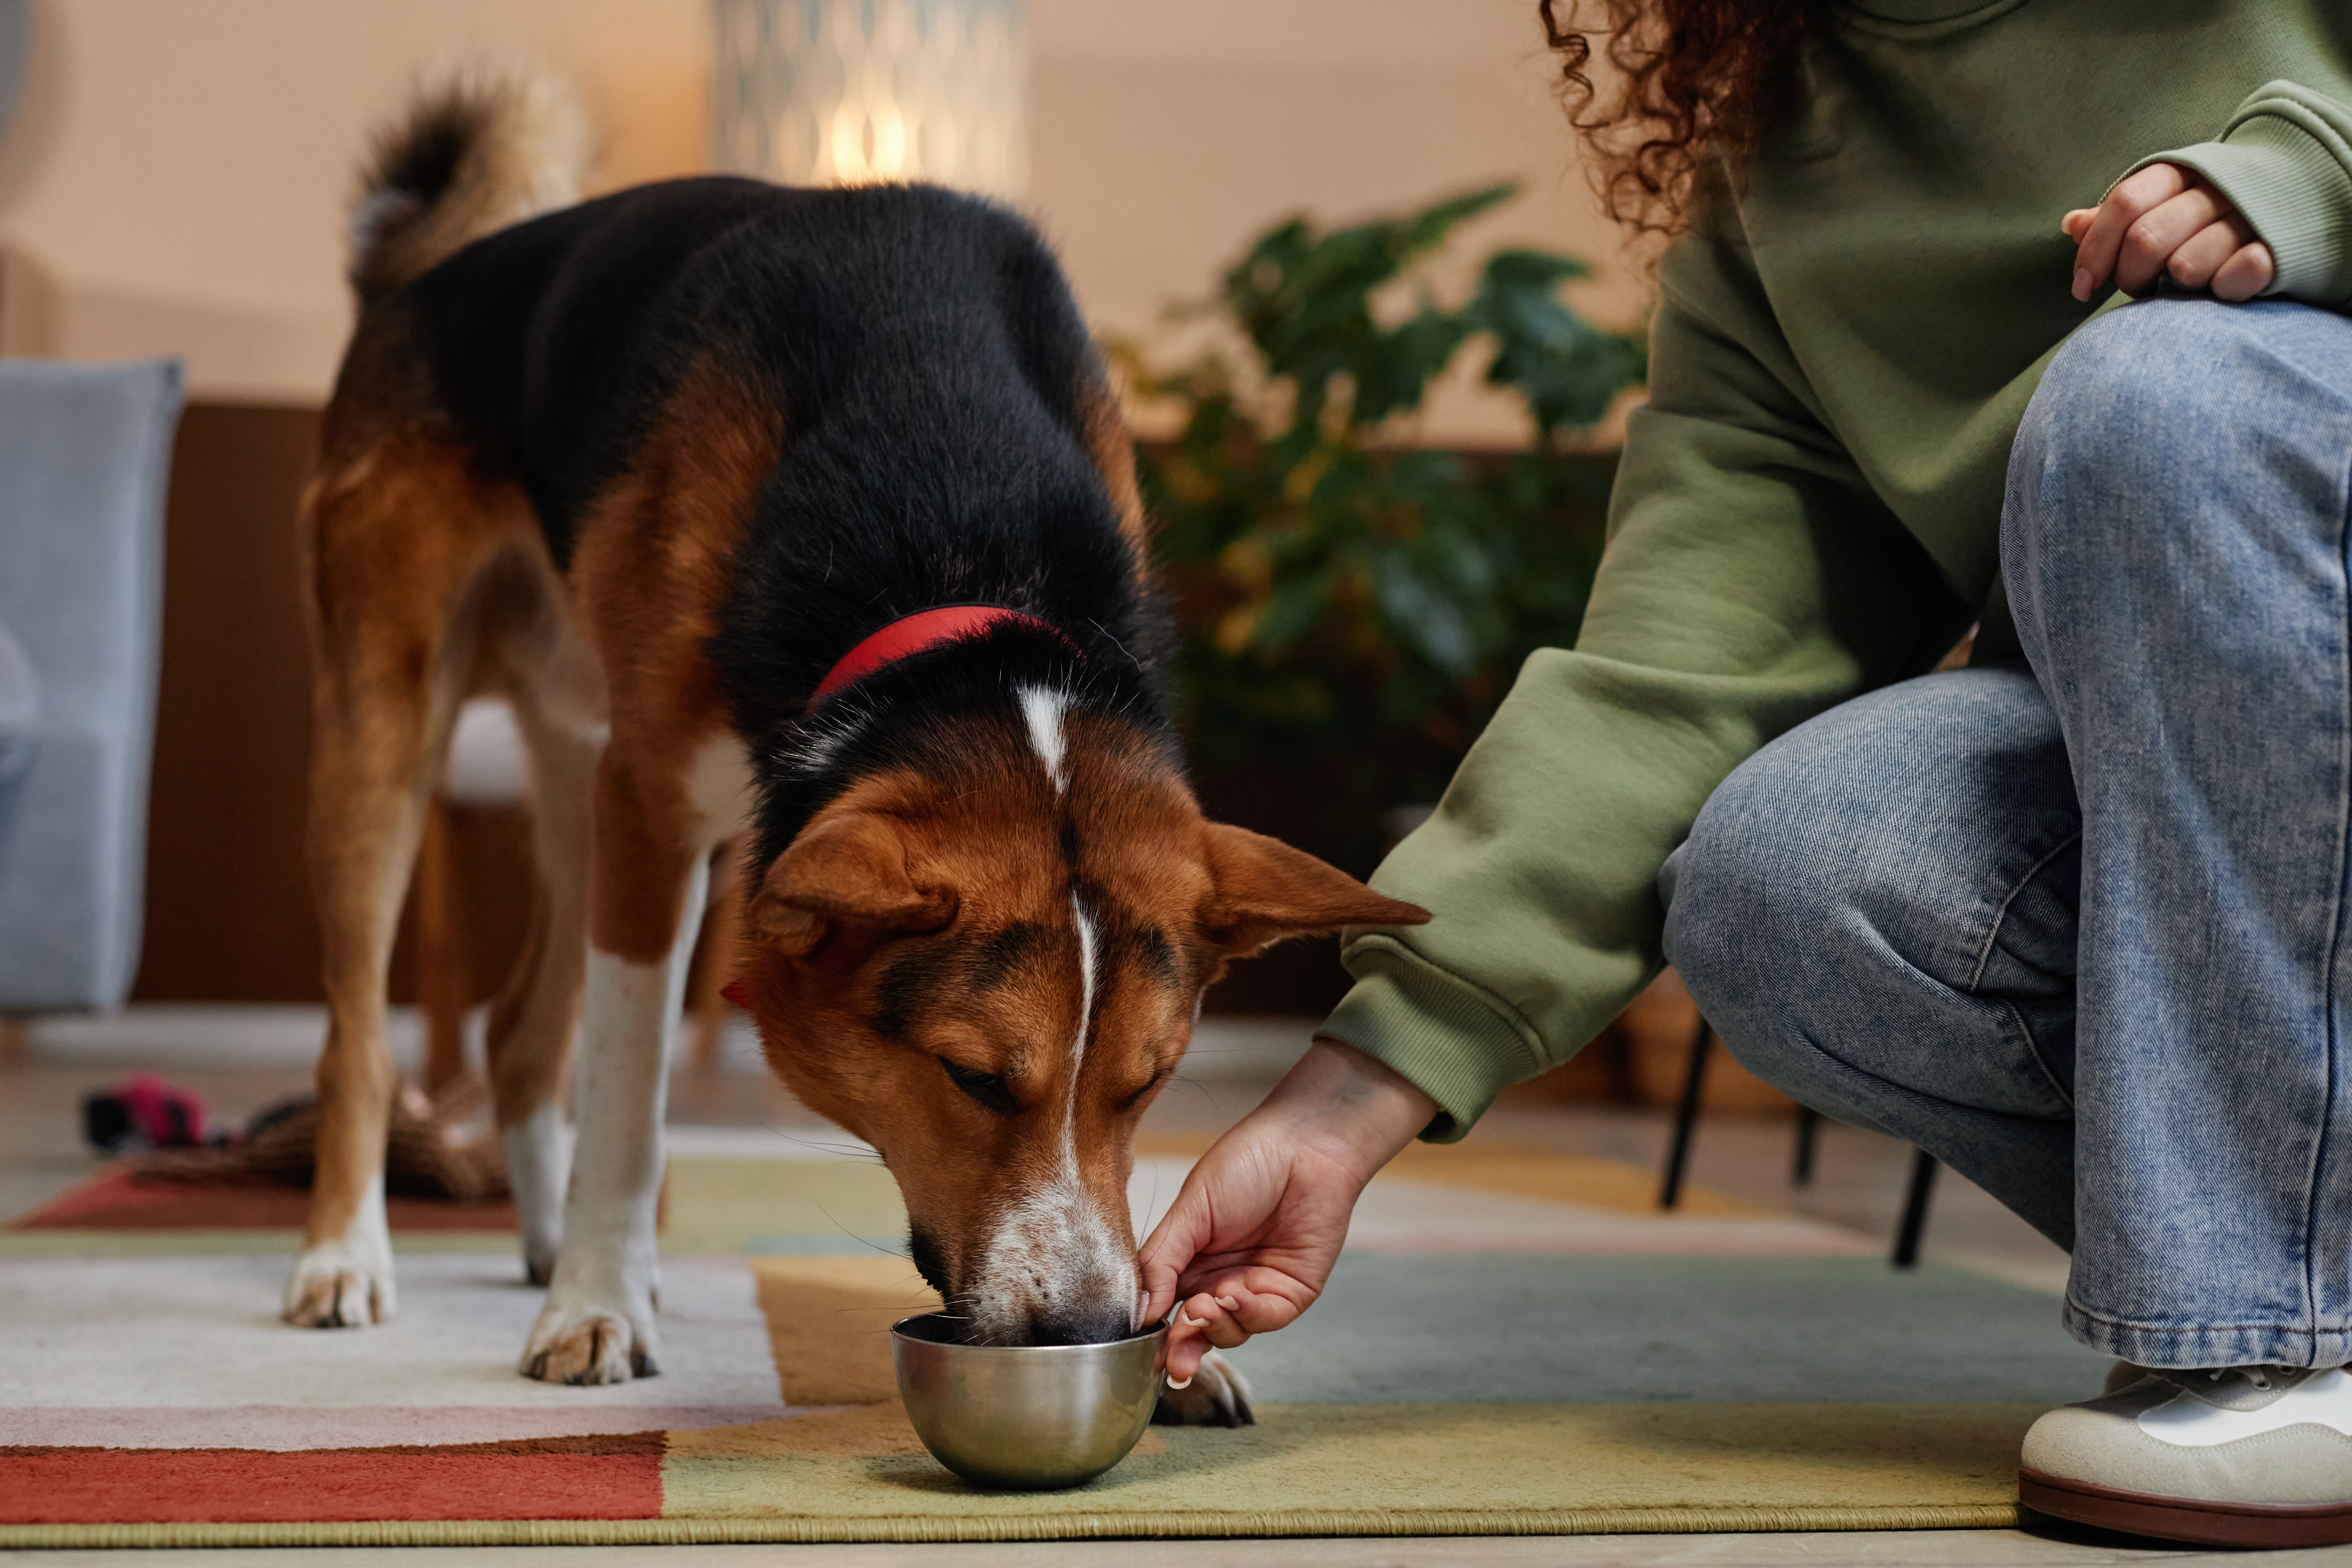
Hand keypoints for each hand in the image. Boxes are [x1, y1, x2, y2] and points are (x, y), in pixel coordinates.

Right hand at [1138, 1038, 1435, 1384]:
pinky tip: (1234, 1295)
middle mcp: (1220, 1280)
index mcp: (1189, 1260)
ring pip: (1228, 1334)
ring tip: (1205, 1306)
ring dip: (1213, 1329)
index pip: (1163, 1306)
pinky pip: (1264, 1321)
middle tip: (1172, 1358)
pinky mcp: (1290, 1294)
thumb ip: (1162, 1260)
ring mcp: (1256, 1290)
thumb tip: (1141, 1311)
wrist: (1306, 1147)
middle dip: (1182, 1349)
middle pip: (1194, 1331)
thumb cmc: (1245, 1164)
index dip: (1152, 1332)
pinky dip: (1246, 1315)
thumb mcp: (1190, 1210)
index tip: (1139, 1349)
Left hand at [2063, 162, 2273, 303]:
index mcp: (2180, 173)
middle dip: (2130, 275)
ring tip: (2189, 279)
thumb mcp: (2162, 204)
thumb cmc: (2207, 213)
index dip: (2095, 251)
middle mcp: (2215, 189)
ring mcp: (2249, 216)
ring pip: (2187, 264)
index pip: (2124, 204)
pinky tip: (2221, 284)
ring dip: (2177, 284)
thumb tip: (2072, 225)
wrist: (2292, 200)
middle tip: (2138, 287)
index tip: (2083, 288)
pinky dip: (2222, 287)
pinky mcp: (2278, 246)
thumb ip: (2118, 218)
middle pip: (2146, 239)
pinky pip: (2238, 274)